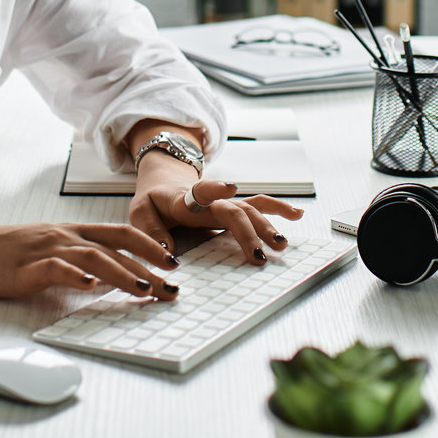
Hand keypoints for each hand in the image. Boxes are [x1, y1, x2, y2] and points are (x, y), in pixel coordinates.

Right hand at [0, 221, 181, 299]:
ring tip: (144, 289)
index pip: (120, 234)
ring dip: (122, 274)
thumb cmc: (6, 254)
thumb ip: (77, 258)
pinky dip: (74, 275)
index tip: (173, 262)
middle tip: (172, 286)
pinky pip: (54, 268)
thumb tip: (108, 275)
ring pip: (93, 257)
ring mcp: (46, 250)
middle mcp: (64, 236)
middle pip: (115, 247)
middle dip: (148, 267)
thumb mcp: (48, 250)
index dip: (149, 246)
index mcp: (72, 232)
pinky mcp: (26, 268)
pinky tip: (89, 286)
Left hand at [129, 153, 304, 264]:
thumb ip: (152, 232)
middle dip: (248, 230)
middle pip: (233, 209)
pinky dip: (278, 209)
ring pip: (250, 209)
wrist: (164, 181)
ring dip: (267, 225)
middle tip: (258, 254)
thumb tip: (168, 255)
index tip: (229, 188)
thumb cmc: (154, 201)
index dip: (214, 188)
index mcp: (185, 199)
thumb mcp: (140, 213)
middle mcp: (211, 200)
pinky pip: (259, 206)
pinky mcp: (234, 209)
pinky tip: (297, 215)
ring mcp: (225, 204)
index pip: (201, 190)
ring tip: (281, 243)